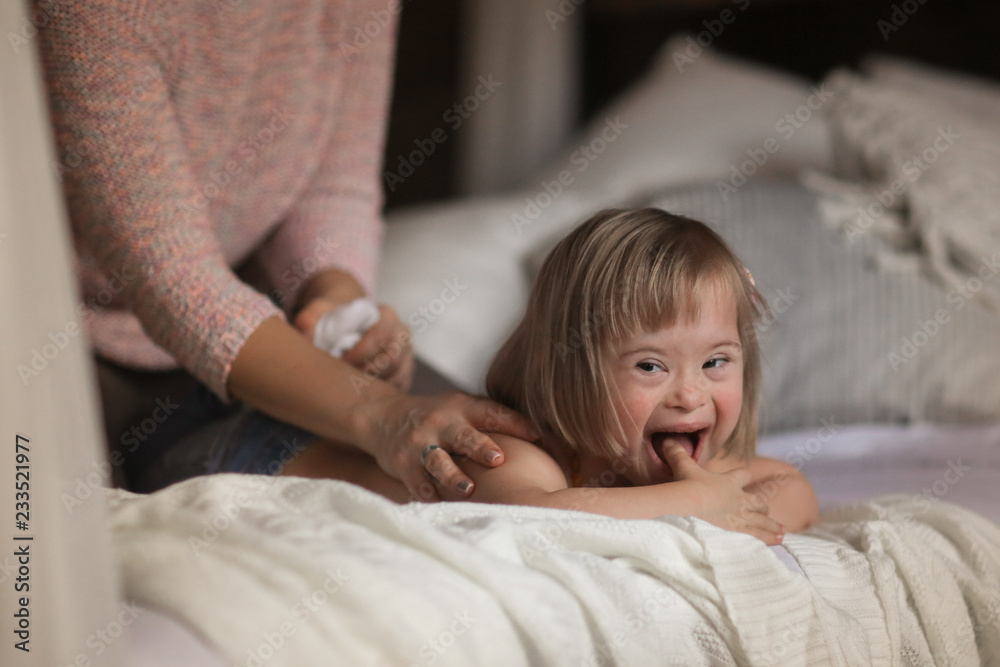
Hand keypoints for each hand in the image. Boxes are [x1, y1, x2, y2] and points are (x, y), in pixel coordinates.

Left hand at [293, 270, 413, 390]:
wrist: (347, 321)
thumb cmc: (334, 317)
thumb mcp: (318, 311)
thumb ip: (309, 320)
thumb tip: (306, 336)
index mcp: (385, 315)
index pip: (380, 337)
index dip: (360, 354)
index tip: (341, 361)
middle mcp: (401, 333)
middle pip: (393, 358)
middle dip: (368, 372)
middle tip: (347, 379)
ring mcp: (406, 353)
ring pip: (399, 374)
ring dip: (376, 385)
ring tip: (354, 387)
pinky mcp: (405, 370)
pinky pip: (401, 386)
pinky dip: (384, 394)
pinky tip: (364, 395)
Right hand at [357, 391, 539, 501]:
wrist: (383, 417)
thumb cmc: (438, 418)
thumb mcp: (462, 408)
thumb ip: (492, 420)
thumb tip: (541, 439)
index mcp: (462, 409)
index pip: (491, 413)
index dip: (514, 423)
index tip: (535, 435)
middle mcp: (441, 424)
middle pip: (463, 436)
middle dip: (480, 447)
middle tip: (497, 460)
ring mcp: (420, 444)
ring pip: (438, 462)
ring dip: (453, 477)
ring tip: (468, 490)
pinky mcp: (403, 464)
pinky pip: (416, 482)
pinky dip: (428, 494)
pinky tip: (438, 503)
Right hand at [662, 445, 784, 544]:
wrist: (690, 500)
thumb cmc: (688, 482)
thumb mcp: (681, 465)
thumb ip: (676, 453)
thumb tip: (666, 441)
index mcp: (728, 481)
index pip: (742, 475)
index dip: (743, 475)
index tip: (745, 475)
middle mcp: (738, 497)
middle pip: (756, 500)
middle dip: (761, 505)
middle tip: (765, 509)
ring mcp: (740, 514)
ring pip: (761, 518)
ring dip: (771, 524)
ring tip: (782, 530)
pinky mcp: (738, 529)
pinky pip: (758, 533)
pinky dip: (769, 536)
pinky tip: (780, 540)